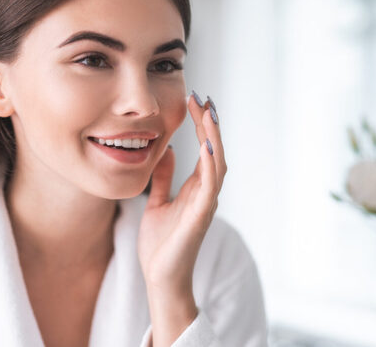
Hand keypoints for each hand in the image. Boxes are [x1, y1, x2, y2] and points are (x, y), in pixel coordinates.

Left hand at [138, 92, 226, 293]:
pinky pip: (210, 186)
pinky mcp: (201, 216)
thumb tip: (164, 152)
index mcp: (196, 188)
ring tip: (208, 113)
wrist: (161, 277)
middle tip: (203, 97)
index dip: (200, 124)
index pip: (203, 148)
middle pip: (214, 150)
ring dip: (214, 137)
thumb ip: (163, 179)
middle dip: (209, 123)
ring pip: (217, 164)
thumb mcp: (158, 203)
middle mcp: (205, 192)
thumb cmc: (161, 244)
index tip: (193, 99)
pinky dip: (211, 165)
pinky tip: (207, 145)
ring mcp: (206, 204)